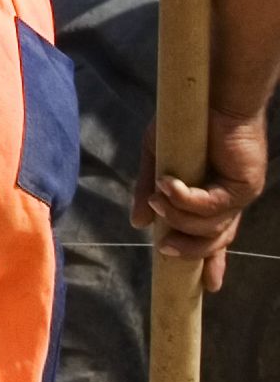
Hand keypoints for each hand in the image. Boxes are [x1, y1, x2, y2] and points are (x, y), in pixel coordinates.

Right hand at [134, 106, 266, 292]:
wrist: (209, 94)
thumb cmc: (184, 121)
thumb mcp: (158, 159)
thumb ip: (148, 190)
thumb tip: (138, 223)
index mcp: (213, 197)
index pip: (215, 237)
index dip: (212, 262)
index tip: (207, 287)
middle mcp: (229, 200)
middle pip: (216, 241)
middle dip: (191, 251)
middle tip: (165, 249)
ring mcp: (239, 193)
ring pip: (212, 227)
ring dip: (180, 217)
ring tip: (159, 197)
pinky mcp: (243, 184)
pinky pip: (212, 205)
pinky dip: (187, 200)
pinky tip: (170, 185)